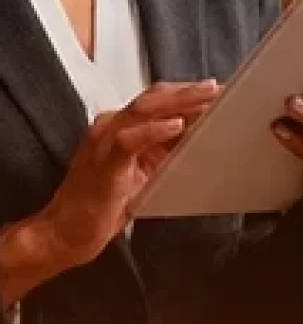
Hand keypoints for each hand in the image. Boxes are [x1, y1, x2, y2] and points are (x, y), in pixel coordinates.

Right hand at [41, 80, 220, 267]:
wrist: (64, 235)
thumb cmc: (102, 206)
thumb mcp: (143, 173)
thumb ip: (164, 151)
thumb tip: (199, 137)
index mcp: (119, 126)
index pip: (157, 100)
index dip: (187, 93)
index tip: (215, 91)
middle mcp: (110, 126)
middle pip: (153, 97)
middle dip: (189, 91)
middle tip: (217, 88)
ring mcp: (104, 140)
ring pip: (144, 109)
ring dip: (179, 102)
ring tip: (206, 97)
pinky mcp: (103, 161)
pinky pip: (129, 139)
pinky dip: (155, 130)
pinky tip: (176, 126)